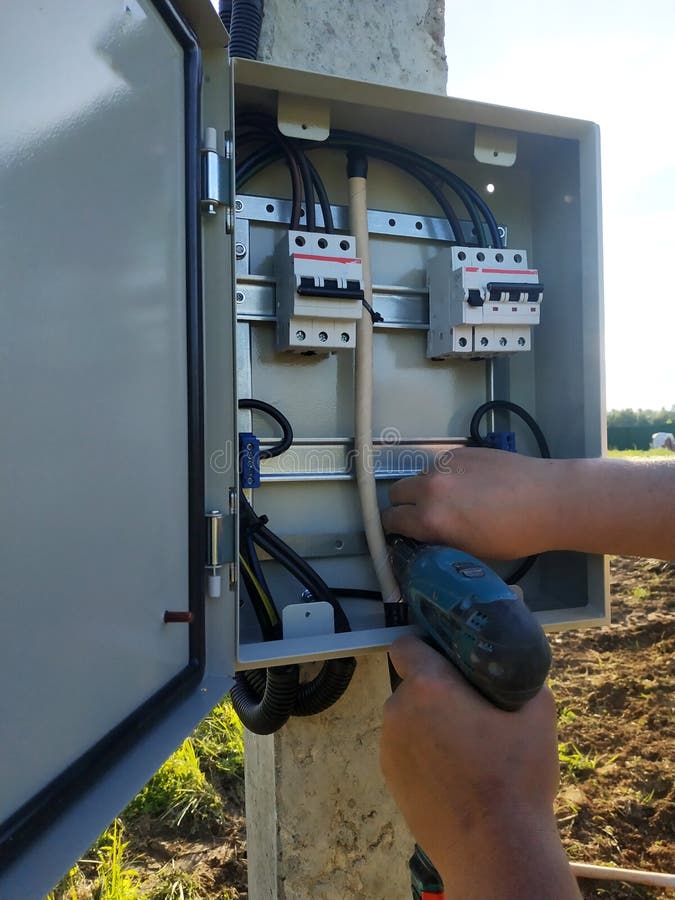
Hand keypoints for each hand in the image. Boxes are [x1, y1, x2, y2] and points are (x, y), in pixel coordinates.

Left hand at [380, 636, 579, 898]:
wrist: (494, 851)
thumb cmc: (516, 777)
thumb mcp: (537, 713)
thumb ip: (520, 678)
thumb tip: (515, 667)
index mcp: (427, 686)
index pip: (407, 645)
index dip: (428, 647)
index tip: (452, 661)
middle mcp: (398, 711)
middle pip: (412, 684)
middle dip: (438, 691)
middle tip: (473, 710)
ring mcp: (388, 747)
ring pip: (409, 718)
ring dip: (430, 723)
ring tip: (468, 749)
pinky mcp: (390, 778)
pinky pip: (405, 749)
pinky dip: (424, 752)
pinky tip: (454, 774)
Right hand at [381, 447, 564, 559]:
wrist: (549, 499)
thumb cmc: (515, 535)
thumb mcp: (471, 551)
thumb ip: (440, 540)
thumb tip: (427, 537)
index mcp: (430, 519)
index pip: (390, 520)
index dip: (394, 529)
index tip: (402, 533)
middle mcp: (430, 488)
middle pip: (397, 492)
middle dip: (404, 504)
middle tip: (422, 516)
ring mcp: (446, 465)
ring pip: (419, 476)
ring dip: (425, 488)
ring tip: (452, 500)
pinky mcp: (462, 451)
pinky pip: (442, 465)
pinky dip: (447, 476)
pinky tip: (471, 485)